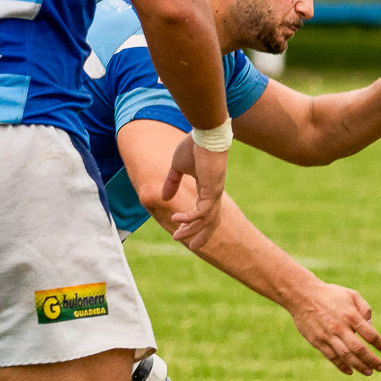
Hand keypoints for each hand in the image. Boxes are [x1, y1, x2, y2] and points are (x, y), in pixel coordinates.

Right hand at [162, 136, 227, 250]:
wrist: (206, 134)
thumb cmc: (194, 147)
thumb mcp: (177, 166)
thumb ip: (172, 182)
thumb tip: (165, 197)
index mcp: (207, 189)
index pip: (204, 212)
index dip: (195, 223)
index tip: (181, 229)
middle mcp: (213, 193)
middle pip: (211, 221)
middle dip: (200, 234)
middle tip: (190, 246)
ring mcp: (215, 192)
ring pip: (206, 220)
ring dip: (192, 230)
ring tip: (177, 236)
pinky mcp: (212, 190)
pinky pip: (202, 211)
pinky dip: (190, 218)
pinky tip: (177, 219)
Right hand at [290, 281, 380, 374]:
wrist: (302, 295)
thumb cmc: (330, 295)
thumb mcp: (351, 294)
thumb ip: (365, 309)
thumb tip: (371, 326)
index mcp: (351, 315)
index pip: (370, 334)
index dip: (380, 344)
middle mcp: (340, 327)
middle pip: (359, 349)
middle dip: (372, 360)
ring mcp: (328, 336)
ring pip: (346, 356)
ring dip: (359, 366)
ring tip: (369, 372)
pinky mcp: (317, 341)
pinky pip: (331, 357)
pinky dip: (341, 366)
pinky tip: (350, 371)